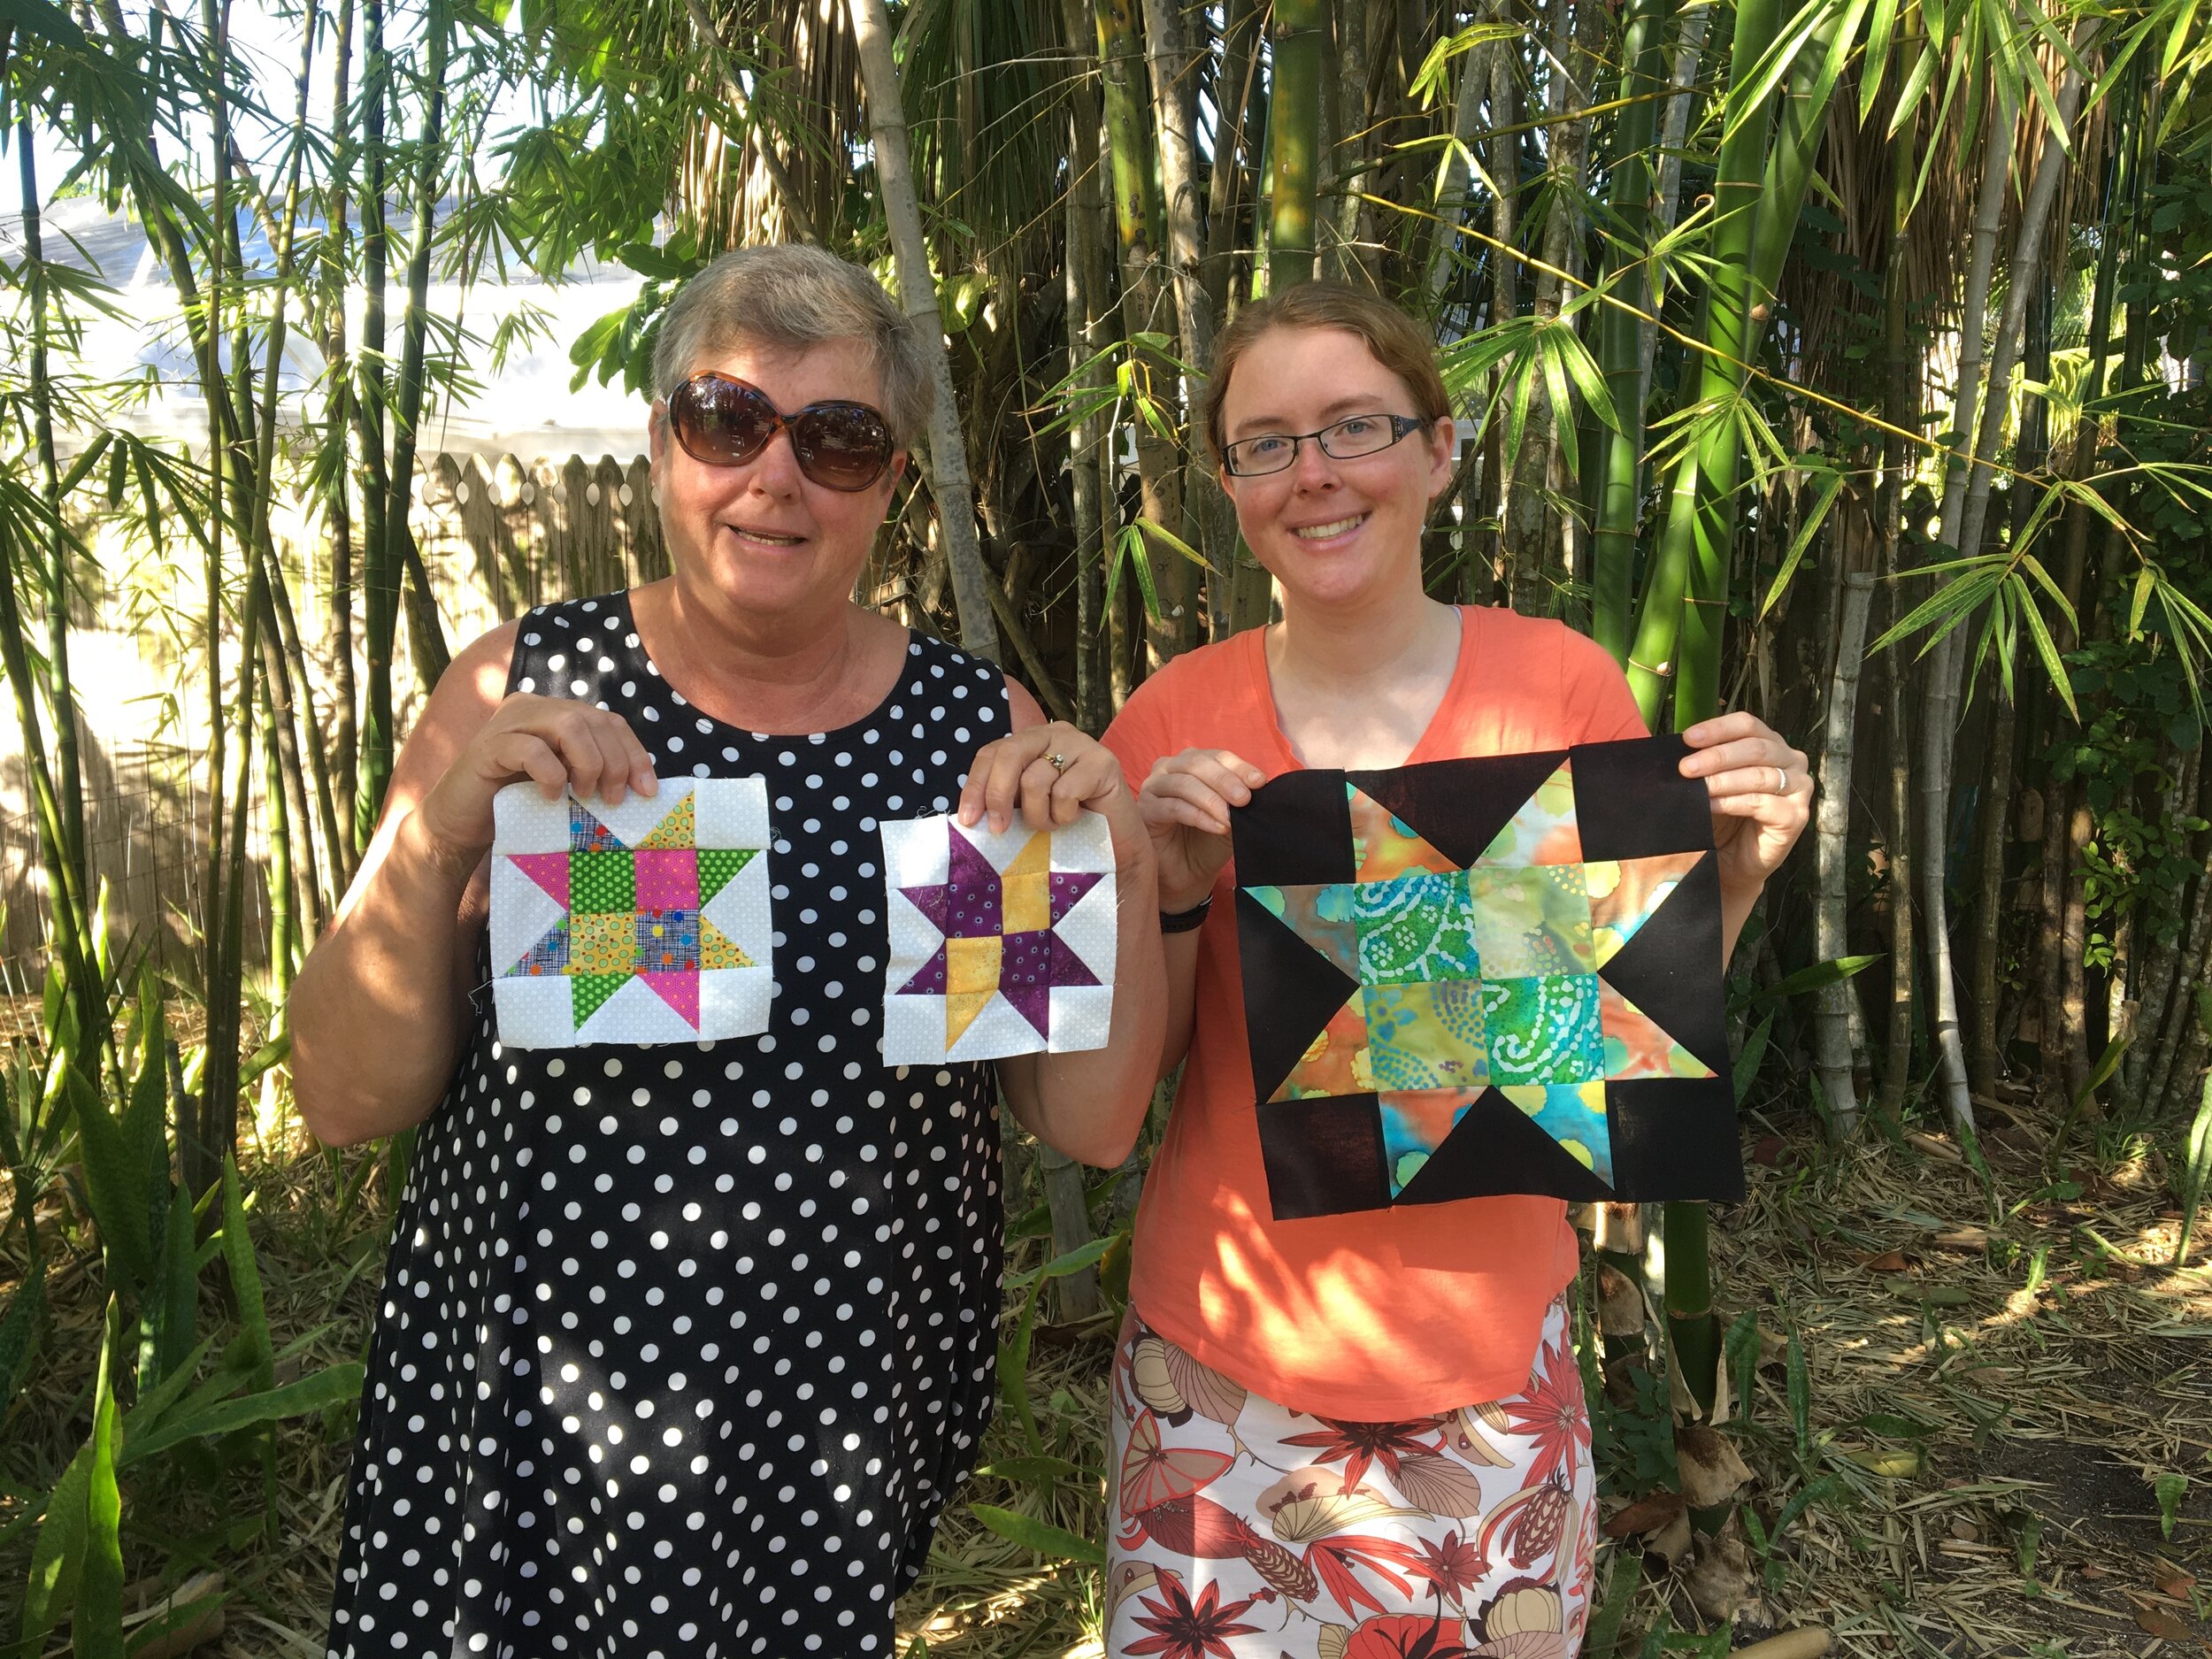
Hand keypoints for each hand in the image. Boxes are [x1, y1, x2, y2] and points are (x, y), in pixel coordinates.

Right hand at [416, 693, 657, 860]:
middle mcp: (532, 708)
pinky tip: (551, 797)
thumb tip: (643, 785)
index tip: (648, 790)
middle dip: (614, 761)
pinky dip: (550, 774)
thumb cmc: (518, 808)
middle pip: (592, 719)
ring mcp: (507, 723)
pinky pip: (530, 749)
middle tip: (613, 799)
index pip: (607, 721)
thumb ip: (594, 772)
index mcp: (554, 713)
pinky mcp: (487, 747)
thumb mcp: (566, 785)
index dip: (633, 753)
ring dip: (588, 763)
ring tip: (585, 795)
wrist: (461, 826)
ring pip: (567, 724)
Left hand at [959, 720, 1134, 838]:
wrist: (1116, 842)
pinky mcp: (1102, 761)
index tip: (969, 820)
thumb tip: (969, 814)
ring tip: (1053, 825)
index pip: (991, 753)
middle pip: (1009, 755)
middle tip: (1000, 829)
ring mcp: (1080, 743)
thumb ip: (1003, 800)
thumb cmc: (1068, 824)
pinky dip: (1064, 815)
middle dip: (998, 795)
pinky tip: (1077, 818)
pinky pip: (1065, 792)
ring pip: (1035, 780)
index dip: (976, 786)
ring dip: (1039, 816)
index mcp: (1029, 741)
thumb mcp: (1027, 807)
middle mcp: (1053, 733)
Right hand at [1138, 747, 1267, 912]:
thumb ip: (1241, 801)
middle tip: (1245, 799)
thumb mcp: (1232, 817)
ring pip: (1184, 784)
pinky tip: (1217, 827)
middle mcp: (1169, 768)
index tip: (1259, 782)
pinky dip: (1198, 816)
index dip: (1238, 767)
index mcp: (1193, 763)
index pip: (1217, 756)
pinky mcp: (1144, 810)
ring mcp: (1153, 787)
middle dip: (1225, 780)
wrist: (1188, 876)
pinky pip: (1172, 807)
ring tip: (1231, 819)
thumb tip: (1259, 787)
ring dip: (1211, 800)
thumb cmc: (1207, 841)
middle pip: (1197, 764)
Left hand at [1679, 712, 1808, 896]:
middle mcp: (1791, 761)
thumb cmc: (1723, 816)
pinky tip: (1711, 806)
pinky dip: (1733, 802)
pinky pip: (1762, 803)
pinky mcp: (1796, 816)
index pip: (1748, 724)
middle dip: (1717, 756)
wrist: (1733, 861)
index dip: (1718, 728)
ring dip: (1723, 780)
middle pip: (1755, 748)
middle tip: (1686, 768)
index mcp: (1771, 744)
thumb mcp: (1712, 781)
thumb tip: (1680, 745)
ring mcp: (1799, 788)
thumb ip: (1705, 761)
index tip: (1688, 738)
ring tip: (1697, 788)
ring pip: (1759, 775)